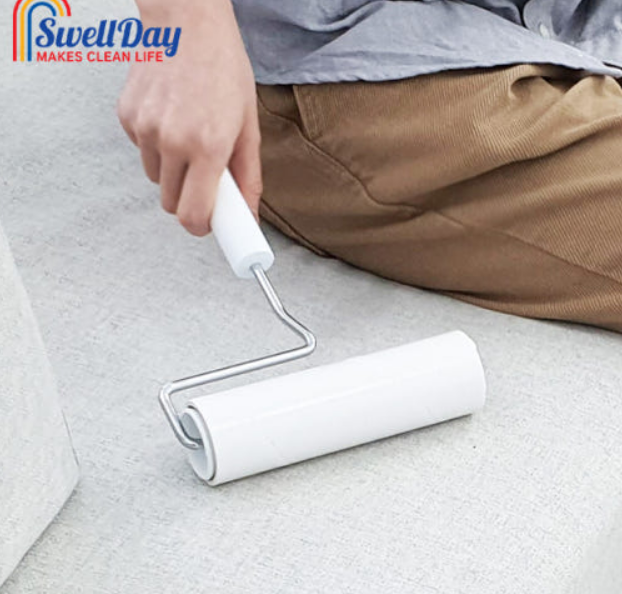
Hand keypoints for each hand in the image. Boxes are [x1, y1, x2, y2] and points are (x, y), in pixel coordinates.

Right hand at [117, 0, 261, 235]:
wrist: (187, 21)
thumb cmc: (224, 68)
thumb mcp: (248, 124)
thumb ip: (248, 176)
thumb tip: (249, 214)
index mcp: (208, 146)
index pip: (192, 214)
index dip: (200, 227)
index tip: (208, 226)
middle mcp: (172, 141)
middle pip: (170, 203)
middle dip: (189, 198)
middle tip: (205, 175)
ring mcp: (144, 129)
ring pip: (154, 179)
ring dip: (172, 172)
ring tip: (189, 136)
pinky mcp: (126, 117)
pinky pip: (141, 153)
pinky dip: (155, 147)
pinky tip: (170, 118)